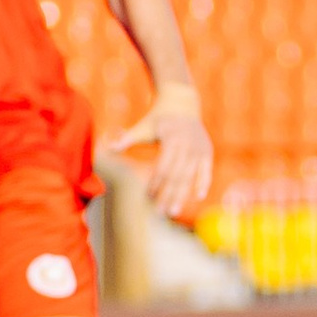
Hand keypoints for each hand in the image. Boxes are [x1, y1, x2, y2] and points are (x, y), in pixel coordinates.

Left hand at [110, 85, 212, 218]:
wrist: (181, 103)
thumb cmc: (157, 119)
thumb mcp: (143, 127)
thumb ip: (127, 138)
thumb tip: (109, 147)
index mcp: (172, 139)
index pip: (163, 167)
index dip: (156, 184)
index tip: (148, 197)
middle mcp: (188, 145)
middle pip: (177, 176)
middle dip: (169, 196)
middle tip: (160, 213)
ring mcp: (199, 149)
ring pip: (190, 177)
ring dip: (182, 195)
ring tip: (174, 212)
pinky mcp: (207, 151)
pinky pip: (206, 171)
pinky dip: (203, 184)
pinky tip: (198, 198)